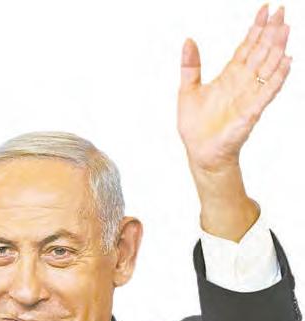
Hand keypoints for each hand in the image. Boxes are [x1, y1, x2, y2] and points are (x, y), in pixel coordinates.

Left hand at [177, 5, 290, 172]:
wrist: (200, 152)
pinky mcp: (251, 111)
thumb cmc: (195, 126)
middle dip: (270, 32)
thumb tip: (188, 40)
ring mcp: (249, 96)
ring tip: (286, 28)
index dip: (255, 29)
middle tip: (282, 10)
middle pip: (260, 52)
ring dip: (277, 49)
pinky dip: (277, 77)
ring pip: (267, 67)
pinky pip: (267, 91)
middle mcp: (241, 83)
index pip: (246, 48)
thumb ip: (190, 66)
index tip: (264, 9)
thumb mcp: (187, 91)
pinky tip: (286, 62)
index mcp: (228, 77)